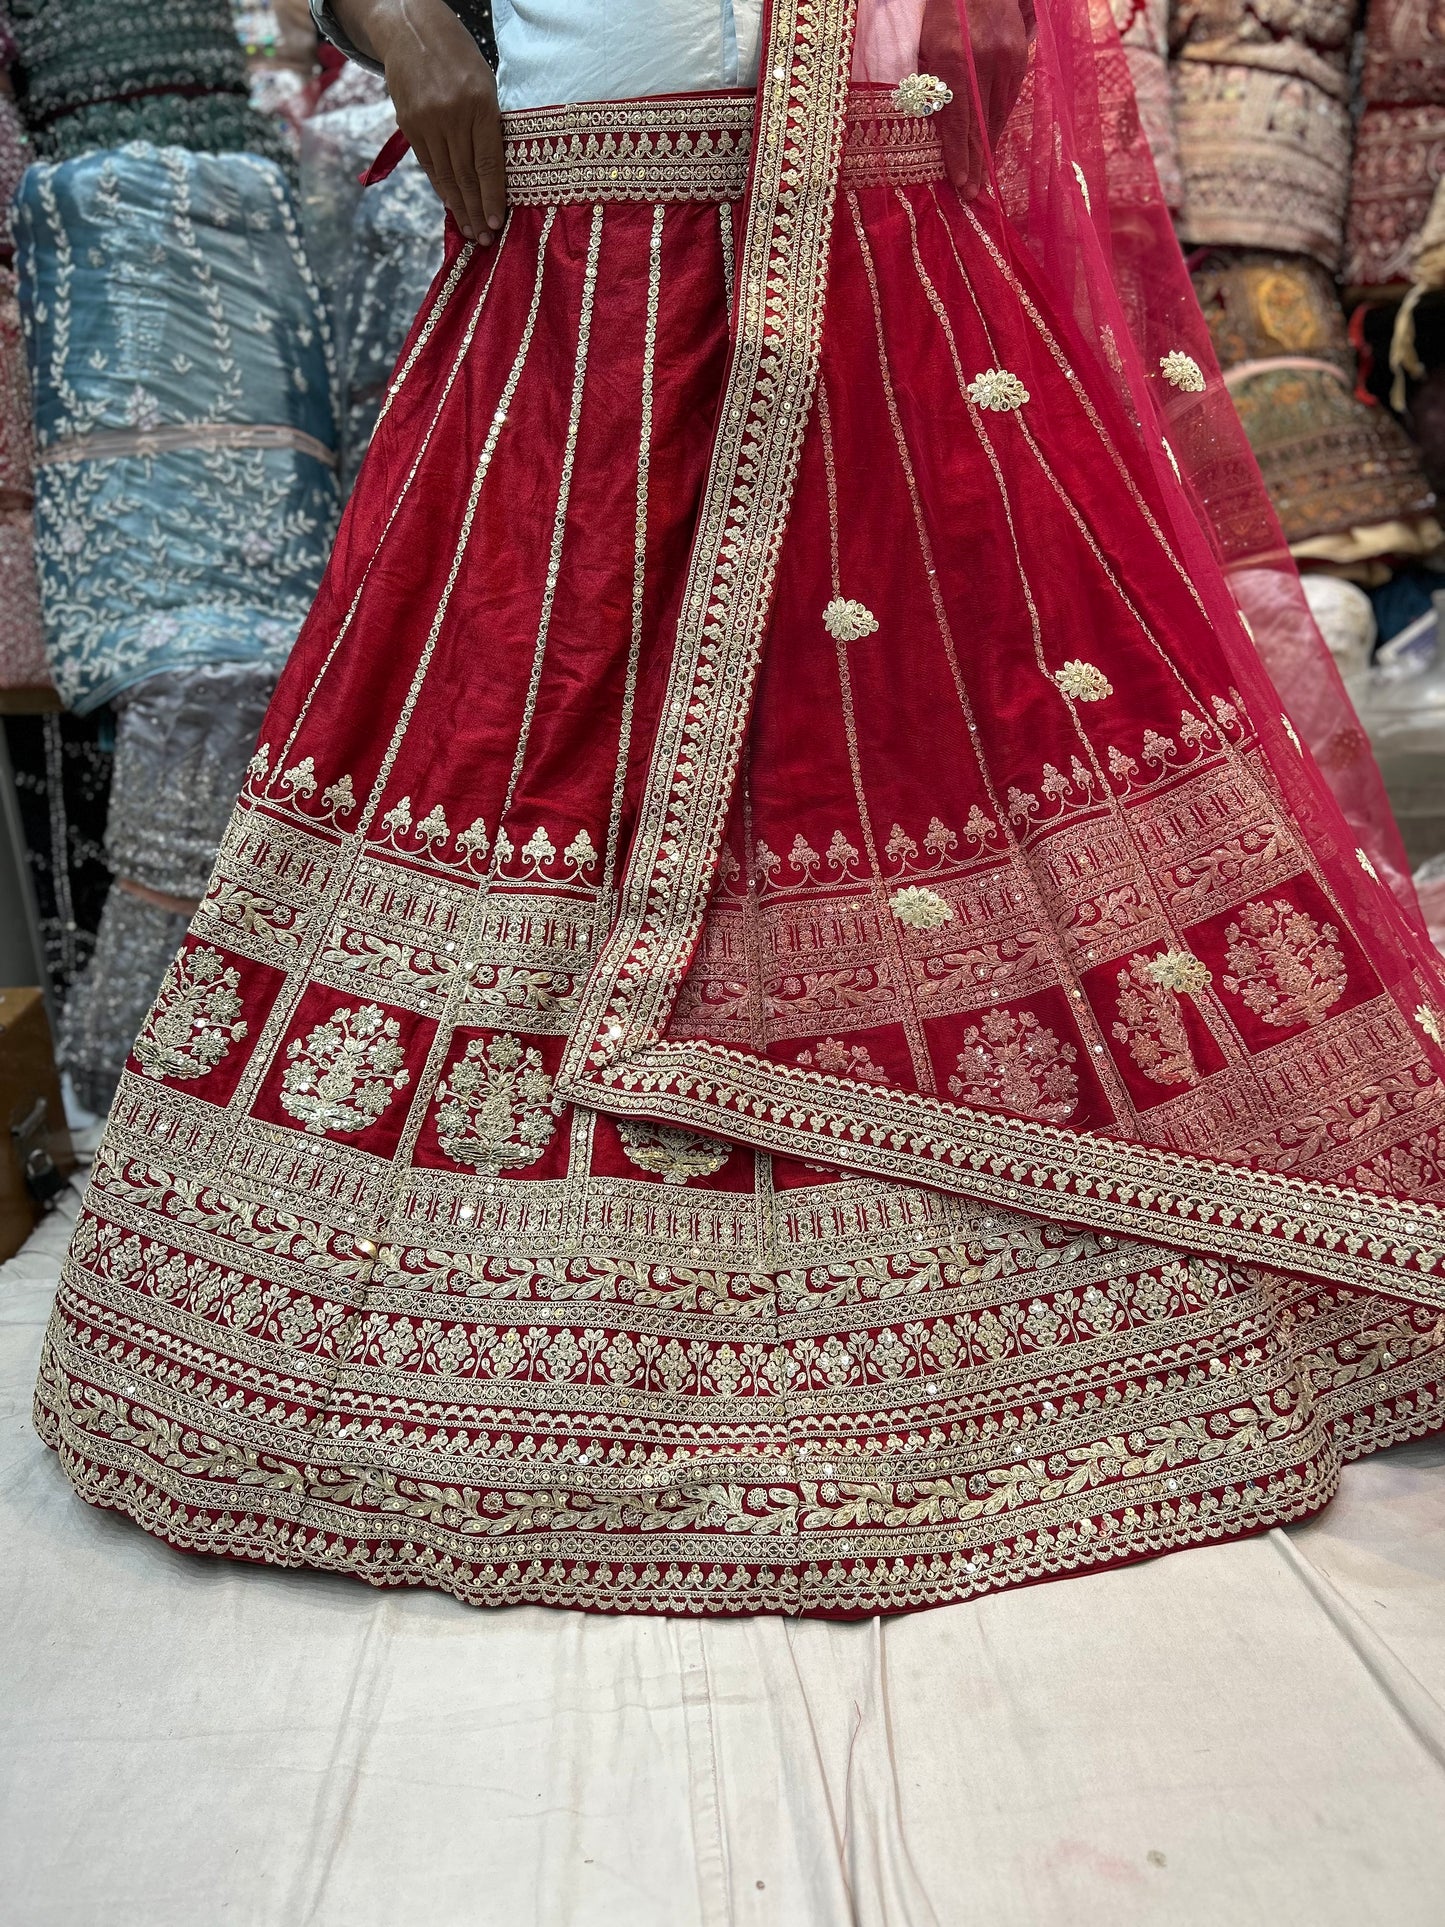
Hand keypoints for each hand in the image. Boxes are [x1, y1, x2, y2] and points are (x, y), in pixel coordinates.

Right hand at [332, 0, 505, 240]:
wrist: (410, 30)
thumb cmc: (458, 56)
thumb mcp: (485, 83)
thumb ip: (489, 125)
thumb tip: (494, 171)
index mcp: (480, 104)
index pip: (488, 163)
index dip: (492, 197)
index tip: (495, 223)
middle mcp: (452, 115)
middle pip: (466, 175)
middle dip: (475, 211)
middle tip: (483, 240)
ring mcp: (427, 121)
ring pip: (446, 175)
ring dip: (458, 207)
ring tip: (468, 231)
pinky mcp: (409, 125)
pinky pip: (428, 164)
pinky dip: (441, 187)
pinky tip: (450, 205)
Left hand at [920, 0, 1031, 199]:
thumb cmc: (941, 15)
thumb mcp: (924, 47)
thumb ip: (929, 86)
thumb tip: (935, 129)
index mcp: (953, 59)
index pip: (957, 120)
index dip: (959, 155)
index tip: (960, 183)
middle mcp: (983, 60)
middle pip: (979, 124)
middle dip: (975, 162)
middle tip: (973, 194)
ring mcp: (1005, 58)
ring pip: (997, 115)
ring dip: (989, 148)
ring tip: (983, 177)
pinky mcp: (1019, 56)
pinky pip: (1009, 99)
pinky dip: (999, 123)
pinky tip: (992, 143)